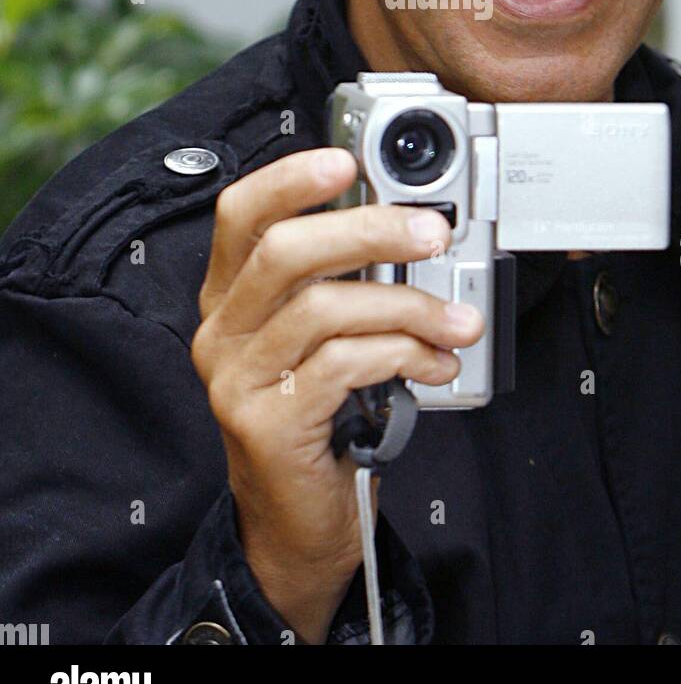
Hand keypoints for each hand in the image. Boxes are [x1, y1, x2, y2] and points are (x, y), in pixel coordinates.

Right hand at [191, 147, 483, 642]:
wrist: (296, 522)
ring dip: (408, 307)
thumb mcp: (322, 338)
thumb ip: (344, 283)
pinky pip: (343, 365)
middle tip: (432, 232)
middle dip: (370, 230)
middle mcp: (221, 331)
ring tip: (457, 322)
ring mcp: (236, 379)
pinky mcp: (265, 424)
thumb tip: (411, 227)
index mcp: (231, 296)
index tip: (346, 160)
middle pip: (285, 251)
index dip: (290, 179)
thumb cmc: (320, 417)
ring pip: (324, 309)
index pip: (241, 214)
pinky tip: (435, 364)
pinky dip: (403, 355)